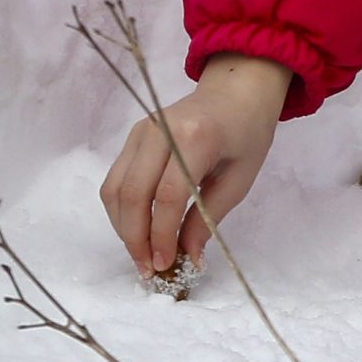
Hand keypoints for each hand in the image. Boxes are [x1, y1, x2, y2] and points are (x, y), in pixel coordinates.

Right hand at [98, 54, 290, 274]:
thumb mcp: (240, 179)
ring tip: (142, 256)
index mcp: (195, 137)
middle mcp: (159, 130)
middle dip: (136, 238)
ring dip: (124, 228)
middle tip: (149, 269)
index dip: (161, 235)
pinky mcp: (132, 137)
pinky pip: (116, 180)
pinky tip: (138, 231)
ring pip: (115, 189)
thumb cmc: (246, 133)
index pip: (167, 195)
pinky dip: (123, 211)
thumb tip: (188, 258)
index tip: (166, 265)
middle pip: (132, 193)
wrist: (236, 92)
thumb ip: (208, 218)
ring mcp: (141, 131)